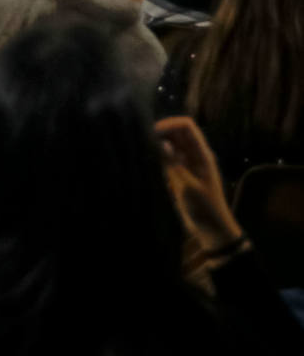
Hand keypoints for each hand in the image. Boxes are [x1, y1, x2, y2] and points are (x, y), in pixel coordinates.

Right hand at [155, 116, 244, 253]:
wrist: (213, 231)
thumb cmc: (204, 208)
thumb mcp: (187, 187)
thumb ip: (173, 164)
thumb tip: (160, 142)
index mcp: (202, 154)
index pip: (186, 126)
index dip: (169, 124)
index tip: (152, 133)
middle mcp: (195, 155)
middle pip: (177, 132)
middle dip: (161, 132)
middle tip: (142, 140)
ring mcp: (188, 164)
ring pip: (172, 144)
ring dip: (158, 144)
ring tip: (142, 149)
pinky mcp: (181, 174)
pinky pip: (169, 158)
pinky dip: (159, 157)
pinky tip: (148, 162)